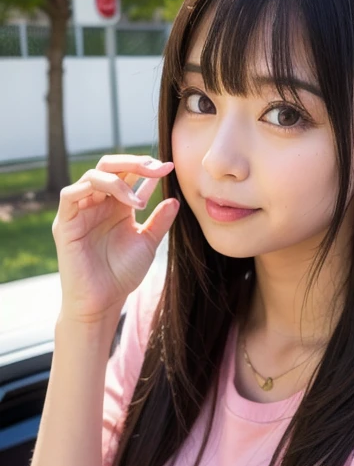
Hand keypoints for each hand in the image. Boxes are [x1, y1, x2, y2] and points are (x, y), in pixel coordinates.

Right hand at [52, 154, 178, 322]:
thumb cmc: (122, 274)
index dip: (147, 167)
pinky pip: (70, 195)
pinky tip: (118, 200)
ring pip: (92, 176)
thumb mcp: (147, 243)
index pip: (128, 173)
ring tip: (139, 201)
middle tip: (156, 168)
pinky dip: (92, 189)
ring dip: (119, 181)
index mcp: (116, 205)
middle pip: (109, 166)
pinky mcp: (65, 223)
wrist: (103, 302)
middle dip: (133, 163)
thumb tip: (176, 199)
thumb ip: (159, 221)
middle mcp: (97, 203)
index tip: (170, 167)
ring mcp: (79, 211)